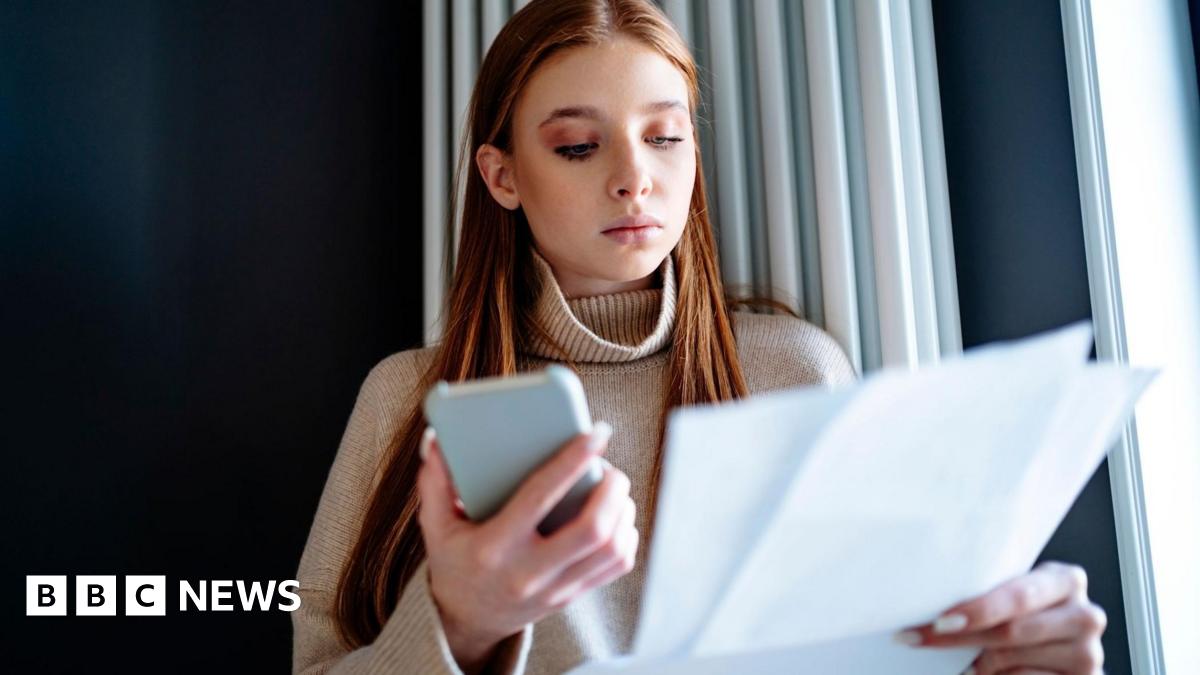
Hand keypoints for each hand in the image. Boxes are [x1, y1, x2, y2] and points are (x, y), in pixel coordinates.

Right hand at [416, 422, 637, 671]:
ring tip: (614, 489)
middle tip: (610, 468)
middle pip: (592, 530)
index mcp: (495, 546)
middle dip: (612, 490)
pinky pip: (616, 567)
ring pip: (611, 550)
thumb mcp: (436, 525)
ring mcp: (554, 589)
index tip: (596, 433)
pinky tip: (617, 517)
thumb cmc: (454, 562)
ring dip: (623, 512)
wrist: (467, 621)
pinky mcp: (572, 596)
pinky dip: (626, 536)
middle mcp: (528, 571)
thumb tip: (436, 439)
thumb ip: (435, 482)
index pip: (540, 497)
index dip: (572, 461)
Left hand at [895, 561, 1106, 673]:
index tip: (940, 620)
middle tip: (917, 638)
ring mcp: (1089, 654)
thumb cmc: (1023, 616)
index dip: (978, 610)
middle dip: (957, 639)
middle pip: (1010, 632)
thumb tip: (929, 600)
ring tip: (960, 662)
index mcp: (1066, 580)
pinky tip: (981, 673)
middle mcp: (1085, 615)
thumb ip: (992, 594)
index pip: (1019, 596)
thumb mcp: (1013, 597)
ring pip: (1011, 661)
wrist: (1056, 651)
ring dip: (976, 664)